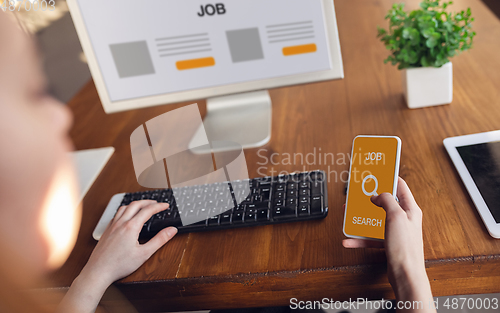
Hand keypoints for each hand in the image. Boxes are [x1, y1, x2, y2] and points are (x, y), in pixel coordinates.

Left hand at [81, 200, 176, 285]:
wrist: (98, 271)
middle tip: (156, 203)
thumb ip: (159, 240)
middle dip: (148, 202)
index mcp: (131, 227)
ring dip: (135, 204)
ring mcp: (112, 226)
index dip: (159, 206)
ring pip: (124, 207)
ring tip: (142, 206)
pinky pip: (116, 214)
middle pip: (135, 204)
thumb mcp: (144, 254)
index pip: (148, 210)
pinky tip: (126, 216)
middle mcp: (120, 223)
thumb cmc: (119, 265)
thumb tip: (171, 230)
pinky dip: (125, 210)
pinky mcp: (106, 231)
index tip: (166, 205)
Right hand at [343, 178, 433, 311]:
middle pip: (385, 202)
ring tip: (350, 215)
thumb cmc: (406, 248)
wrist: (405, 275)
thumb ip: (386, 201)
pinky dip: (359, 238)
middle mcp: (403, 219)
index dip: (388, 178)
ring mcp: (396, 231)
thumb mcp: (395, 216)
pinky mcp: (388, 243)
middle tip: (358, 193)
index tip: (376, 172)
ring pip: (375, 219)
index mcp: (410, 209)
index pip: (400, 186)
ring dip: (361, 218)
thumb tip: (377, 195)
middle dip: (369, 198)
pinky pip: (371, 237)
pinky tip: (349, 239)